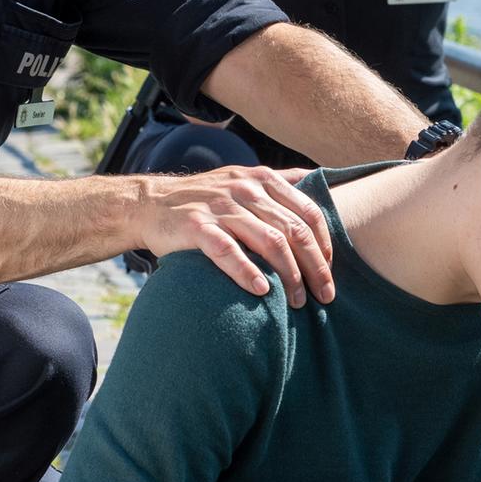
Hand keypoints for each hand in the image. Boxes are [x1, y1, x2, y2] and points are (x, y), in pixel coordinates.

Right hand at [134, 166, 334, 307]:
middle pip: (294, 231)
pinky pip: (227, 250)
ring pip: (268, 241)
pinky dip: (246, 271)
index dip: (325, 245)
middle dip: (315, 267)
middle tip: (325, 296)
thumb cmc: (204, 198)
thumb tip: (320, 180)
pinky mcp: (195, 226)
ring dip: (289, 275)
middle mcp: (245, 190)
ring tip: (298, 302)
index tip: (329, 271)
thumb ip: (279, 181)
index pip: (308, 212)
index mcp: (262, 179)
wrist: (151, 203)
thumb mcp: (243, 179)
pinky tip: (261, 290)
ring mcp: (220, 207)